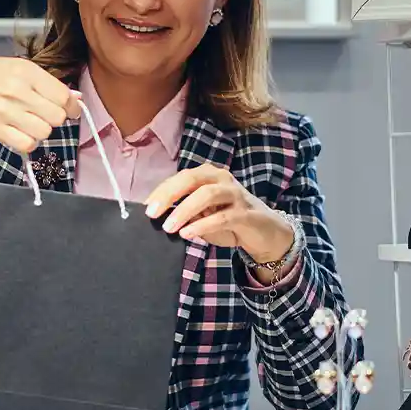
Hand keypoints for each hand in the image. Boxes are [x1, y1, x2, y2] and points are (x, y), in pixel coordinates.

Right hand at [0, 55, 79, 154]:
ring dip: (41, 130)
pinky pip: (26, 145)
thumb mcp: (17, 68)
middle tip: (44, 113)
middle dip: (55, 118)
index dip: (72, 106)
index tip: (71, 109)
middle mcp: (16, 90)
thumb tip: (76, 99)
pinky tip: (20, 132)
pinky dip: (27, 142)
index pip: (63, 96)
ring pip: (44, 132)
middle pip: (56, 117)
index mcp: (25, 71)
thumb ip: (47, 84)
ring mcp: (5, 111)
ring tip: (29, 122)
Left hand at [144, 165, 294, 264]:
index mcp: (208, 176)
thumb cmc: (228, 221)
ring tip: (168, 227)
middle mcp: (221, 179)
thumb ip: (184, 212)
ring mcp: (235, 194)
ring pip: (206, 194)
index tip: (145, 208)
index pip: (180, 178)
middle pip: (191, 179)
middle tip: (151, 214)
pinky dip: (202, 225)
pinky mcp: (245, 213)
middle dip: (169, 195)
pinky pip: (221, 217)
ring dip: (184, 210)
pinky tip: (187, 234)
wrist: (265, 232)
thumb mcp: (202, 216)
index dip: (161, 191)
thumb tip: (158, 217)